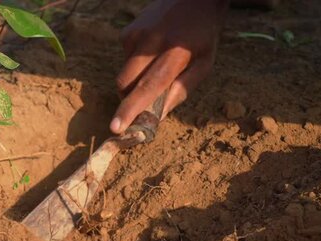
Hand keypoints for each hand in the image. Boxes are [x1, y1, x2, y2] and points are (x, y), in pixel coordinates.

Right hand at [111, 0, 228, 133]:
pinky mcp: (127, 32)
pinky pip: (124, 61)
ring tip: (154, 68)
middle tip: (141, 104)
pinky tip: (150, 52)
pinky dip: (135, 65)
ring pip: (123, 75)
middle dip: (128, 100)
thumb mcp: (204, 64)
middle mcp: (151, 42)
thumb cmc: (202, 36)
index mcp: (175, 52)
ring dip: (134, 82)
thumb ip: (181, 90)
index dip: (131, 108)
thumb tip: (157, 116)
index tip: (116, 127)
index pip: (149, 86)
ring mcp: (136, 35)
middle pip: (125, 84)